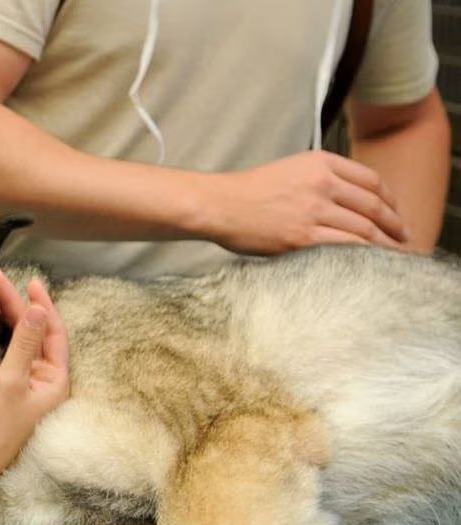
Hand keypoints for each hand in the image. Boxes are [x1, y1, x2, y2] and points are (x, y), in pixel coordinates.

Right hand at [0, 268, 69, 495]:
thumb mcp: (10, 380)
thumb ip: (23, 343)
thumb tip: (37, 309)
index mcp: (55, 382)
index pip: (54, 333)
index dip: (42, 305)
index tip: (28, 282)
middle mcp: (44, 382)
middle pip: (35, 333)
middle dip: (18, 305)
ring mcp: (26, 386)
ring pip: (22, 340)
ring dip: (10, 316)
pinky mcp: (7, 390)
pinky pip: (10, 352)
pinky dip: (2, 333)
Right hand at [195, 151, 409, 254]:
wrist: (219, 205)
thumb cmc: (247, 192)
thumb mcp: (289, 169)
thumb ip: (320, 178)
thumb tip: (346, 200)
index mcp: (320, 162)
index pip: (371, 180)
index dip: (390, 199)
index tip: (396, 213)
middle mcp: (322, 183)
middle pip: (374, 205)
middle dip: (395, 224)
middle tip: (405, 237)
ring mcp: (314, 210)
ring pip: (365, 228)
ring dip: (385, 243)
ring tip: (395, 254)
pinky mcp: (303, 237)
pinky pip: (346, 246)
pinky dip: (365, 255)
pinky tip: (372, 262)